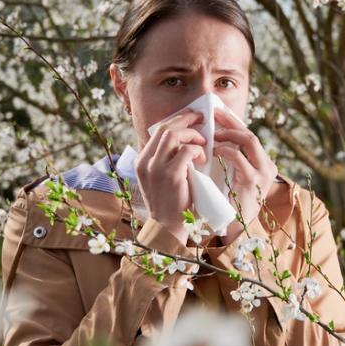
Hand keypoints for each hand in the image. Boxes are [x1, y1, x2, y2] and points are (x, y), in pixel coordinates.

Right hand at [135, 109, 205, 243]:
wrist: (167, 227)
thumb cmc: (169, 203)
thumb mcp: (159, 178)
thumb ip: (165, 160)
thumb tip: (183, 140)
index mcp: (141, 161)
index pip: (158, 131)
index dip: (176, 121)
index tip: (190, 118)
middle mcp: (145, 162)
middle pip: (165, 128)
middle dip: (185, 120)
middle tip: (201, 118)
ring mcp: (156, 169)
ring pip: (174, 135)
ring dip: (192, 135)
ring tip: (203, 143)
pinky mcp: (171, 175)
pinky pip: (186, 151)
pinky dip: (197, 150)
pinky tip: (203, 159)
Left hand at [212, 108, 277, 245]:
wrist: (234, 230)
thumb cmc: (229, 204)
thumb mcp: (233, 178)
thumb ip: (230, 161)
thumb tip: (215, 137)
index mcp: (263, 164)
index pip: (249, 136)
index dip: (234, 122)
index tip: (218, 112)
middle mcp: (267, 167)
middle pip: (250, 134)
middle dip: (230, 122)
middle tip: (213, 115)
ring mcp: (262, 174)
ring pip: (249, 141)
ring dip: (228, 133)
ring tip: (212, 133)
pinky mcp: (253, 182)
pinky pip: (238, 157)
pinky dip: (225, 150)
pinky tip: (214, 150)